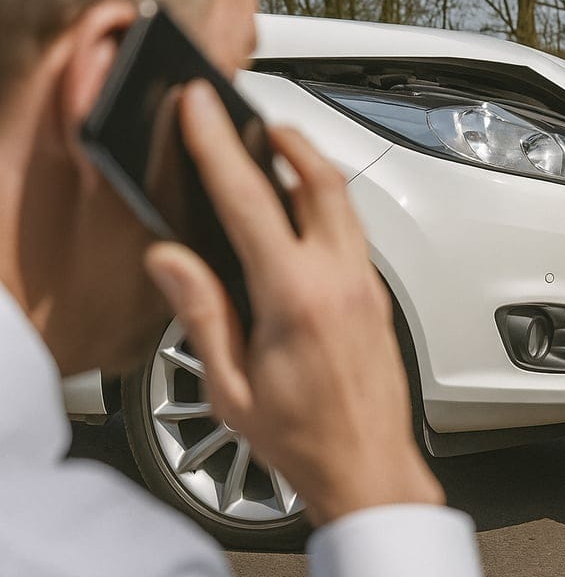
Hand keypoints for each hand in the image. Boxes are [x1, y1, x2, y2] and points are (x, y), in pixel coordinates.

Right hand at [144, 81, 443, 526]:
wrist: (369, 468)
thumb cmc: (306, 440)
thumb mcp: (231, 386)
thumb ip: (202, 313)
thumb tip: (171, 259)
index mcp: (298, 299)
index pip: (252, 200)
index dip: (218, 145)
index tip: (200, 108)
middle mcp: (342, 281)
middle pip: (321, 179)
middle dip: (285, 136)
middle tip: (251, 117)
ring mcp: (368, 286)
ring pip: (345, 202)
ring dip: (310, 167)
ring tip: (274, 152)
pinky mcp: (380, 297)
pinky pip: (354, 232)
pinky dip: (327, 206)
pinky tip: (302, 214)